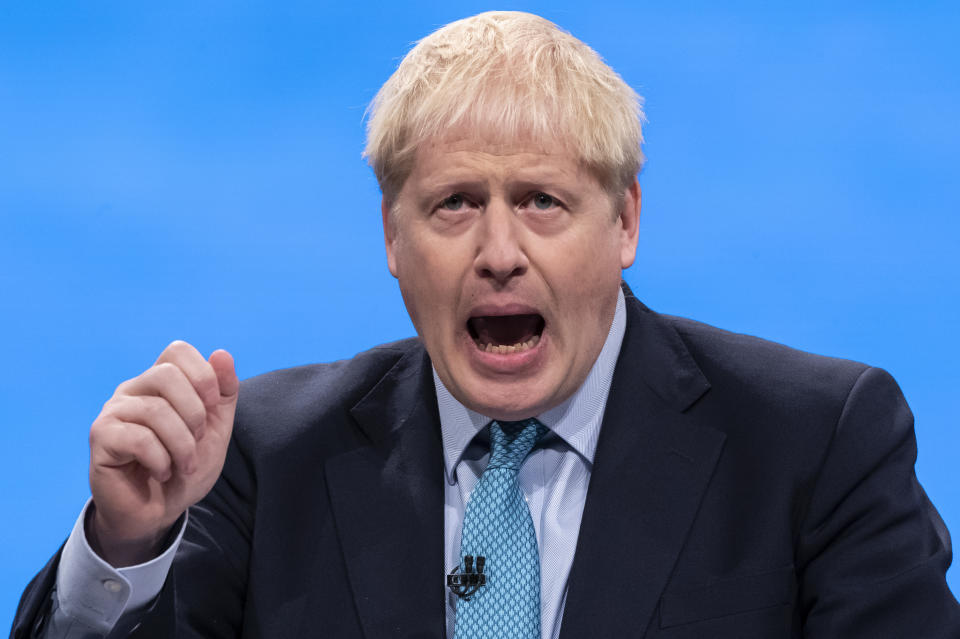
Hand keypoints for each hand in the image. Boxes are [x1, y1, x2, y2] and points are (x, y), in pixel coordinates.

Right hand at [87, 341, 238, 566]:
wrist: (160, 512)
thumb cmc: (185, 467)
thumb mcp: (216, 429)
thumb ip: (224, 393)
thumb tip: (222, 353)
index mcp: (160, 382)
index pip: (177, 350)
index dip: (203, 375)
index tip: (213, 404)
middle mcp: (133, 389)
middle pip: (166, 374)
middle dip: (195, 413)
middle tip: (197, 440)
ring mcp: (114, 411)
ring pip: (156, 411)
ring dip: (182, 445)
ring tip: (184, 465)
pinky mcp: (101, 437)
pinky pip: (139, 438)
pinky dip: (162, 461)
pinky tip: (162, 473)